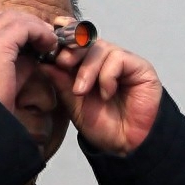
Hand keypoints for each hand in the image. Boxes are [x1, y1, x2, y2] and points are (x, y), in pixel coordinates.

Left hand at [59, 39, 162, 155]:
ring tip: (81, 91)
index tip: (48, 53)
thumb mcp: (74, 103)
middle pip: (87, 39)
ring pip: (100, 48)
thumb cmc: (102, 125)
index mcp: (89, 64)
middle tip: (62, 64)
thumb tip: (43, 62)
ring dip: (87, 69)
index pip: (76, 41)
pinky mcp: (140, 67)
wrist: (126, 145)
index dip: (63, 40)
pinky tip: (106, 93)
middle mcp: (106, 59)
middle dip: (72, 50)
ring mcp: (124, 61)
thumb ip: (61, 82)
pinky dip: (107, 76)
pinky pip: (118, 59)